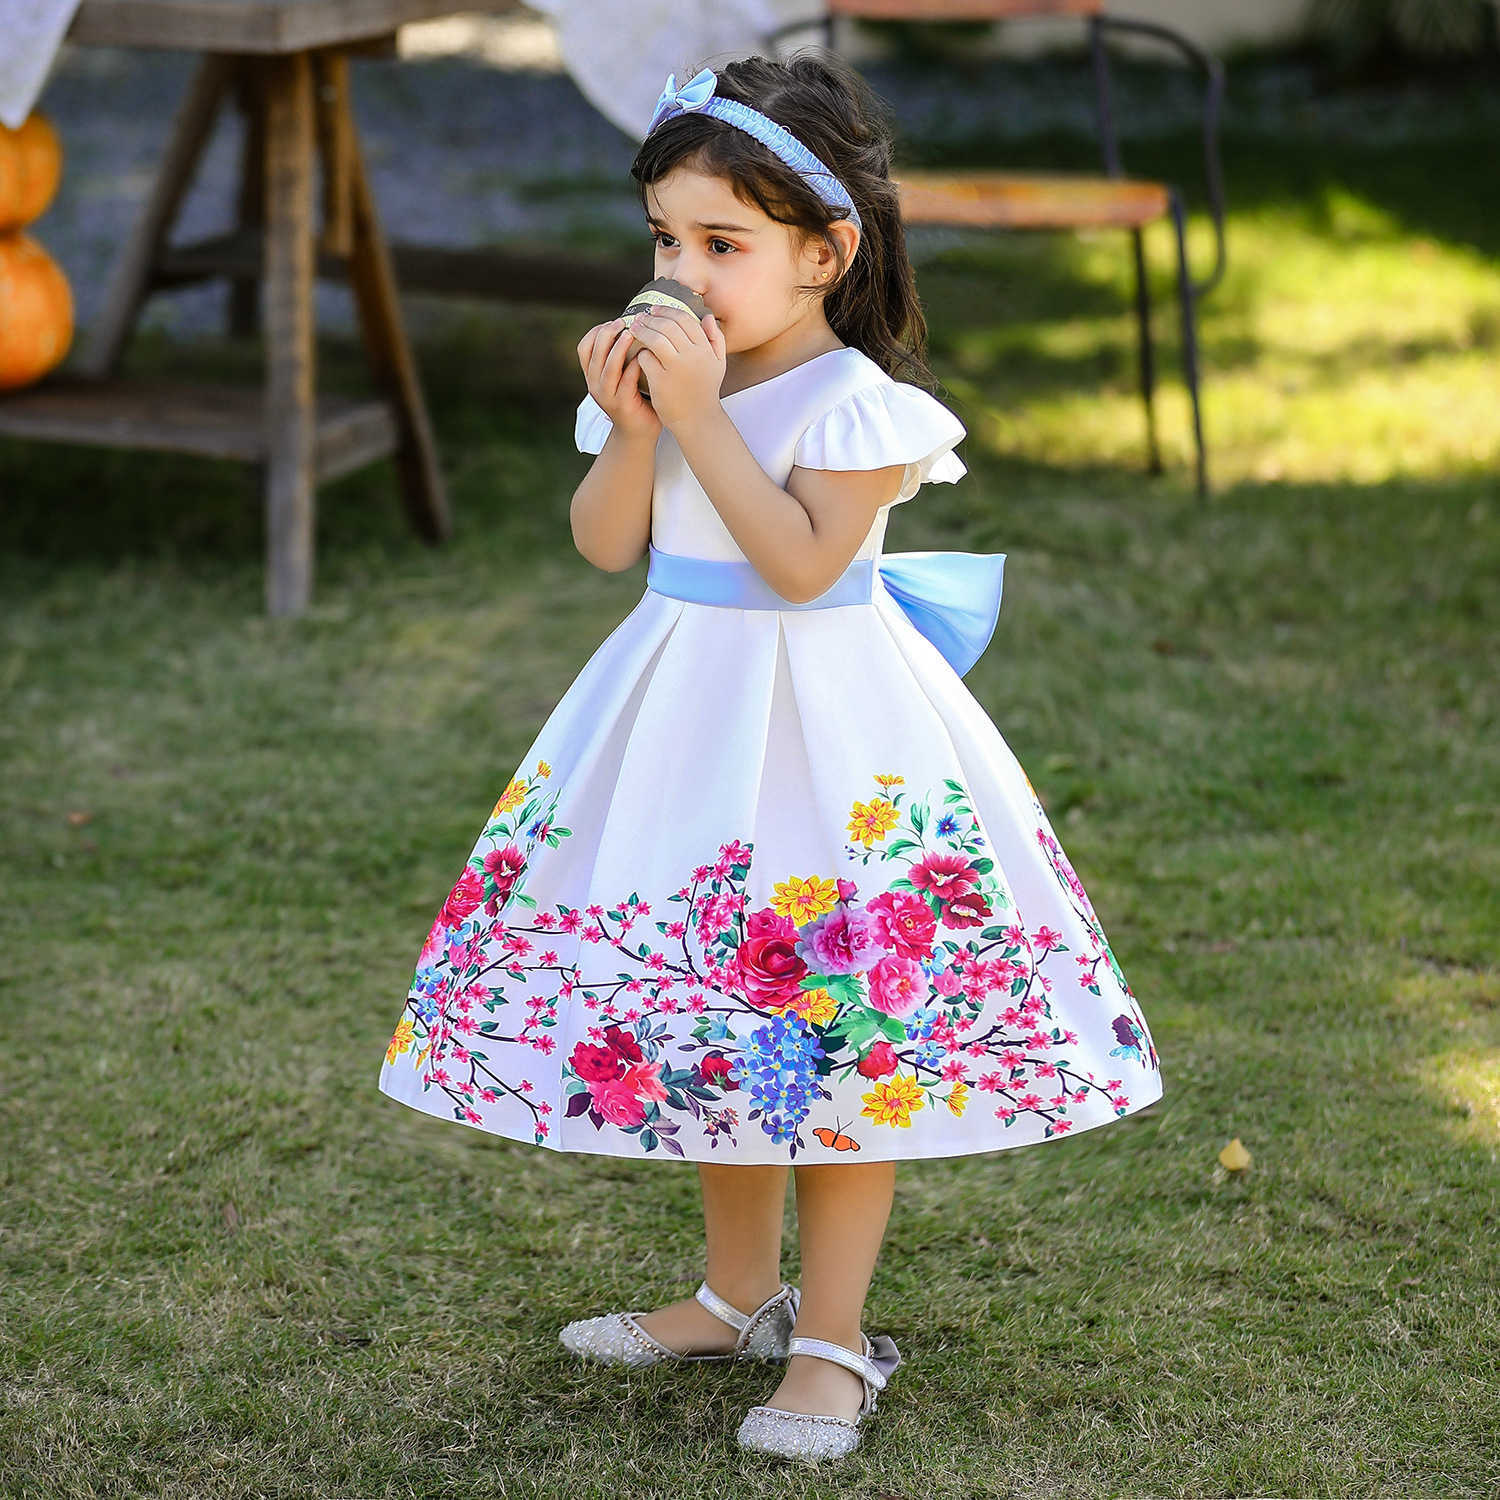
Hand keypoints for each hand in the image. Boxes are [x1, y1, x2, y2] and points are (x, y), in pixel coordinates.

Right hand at [577, 318, 660, 441]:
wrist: (638, 433)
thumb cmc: (634, 399)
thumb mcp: (620, 376)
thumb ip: (619, 358)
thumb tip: (630, 327)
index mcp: (592, 376)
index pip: (584, 348)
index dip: (596, 332)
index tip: (612, 322)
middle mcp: (595, 385)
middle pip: (594, 353)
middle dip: (607, 334)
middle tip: (622, 322)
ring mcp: (607, 396)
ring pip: (607, 366)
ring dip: (618, 347)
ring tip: (630, 333)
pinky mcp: (622, 404)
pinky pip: (626, 380)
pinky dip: (634, 365)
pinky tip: (644, 355)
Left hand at [628, 307, 726, 433]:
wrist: (698, 420)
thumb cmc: (706, 391)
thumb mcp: (718, 364)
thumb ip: (716, 339)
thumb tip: (707, 316)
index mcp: (705, 349)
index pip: (685, 320)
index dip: (668, 311)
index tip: (655, 310)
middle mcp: (693, 356)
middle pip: (668, 326)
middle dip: (651, 318)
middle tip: (640, 317)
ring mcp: (677, 369)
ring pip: (655, 339)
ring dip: (642, 331)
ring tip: (634, 328)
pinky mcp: (662, 381)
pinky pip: (646, 359)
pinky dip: (640, 353)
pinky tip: (637, 353)